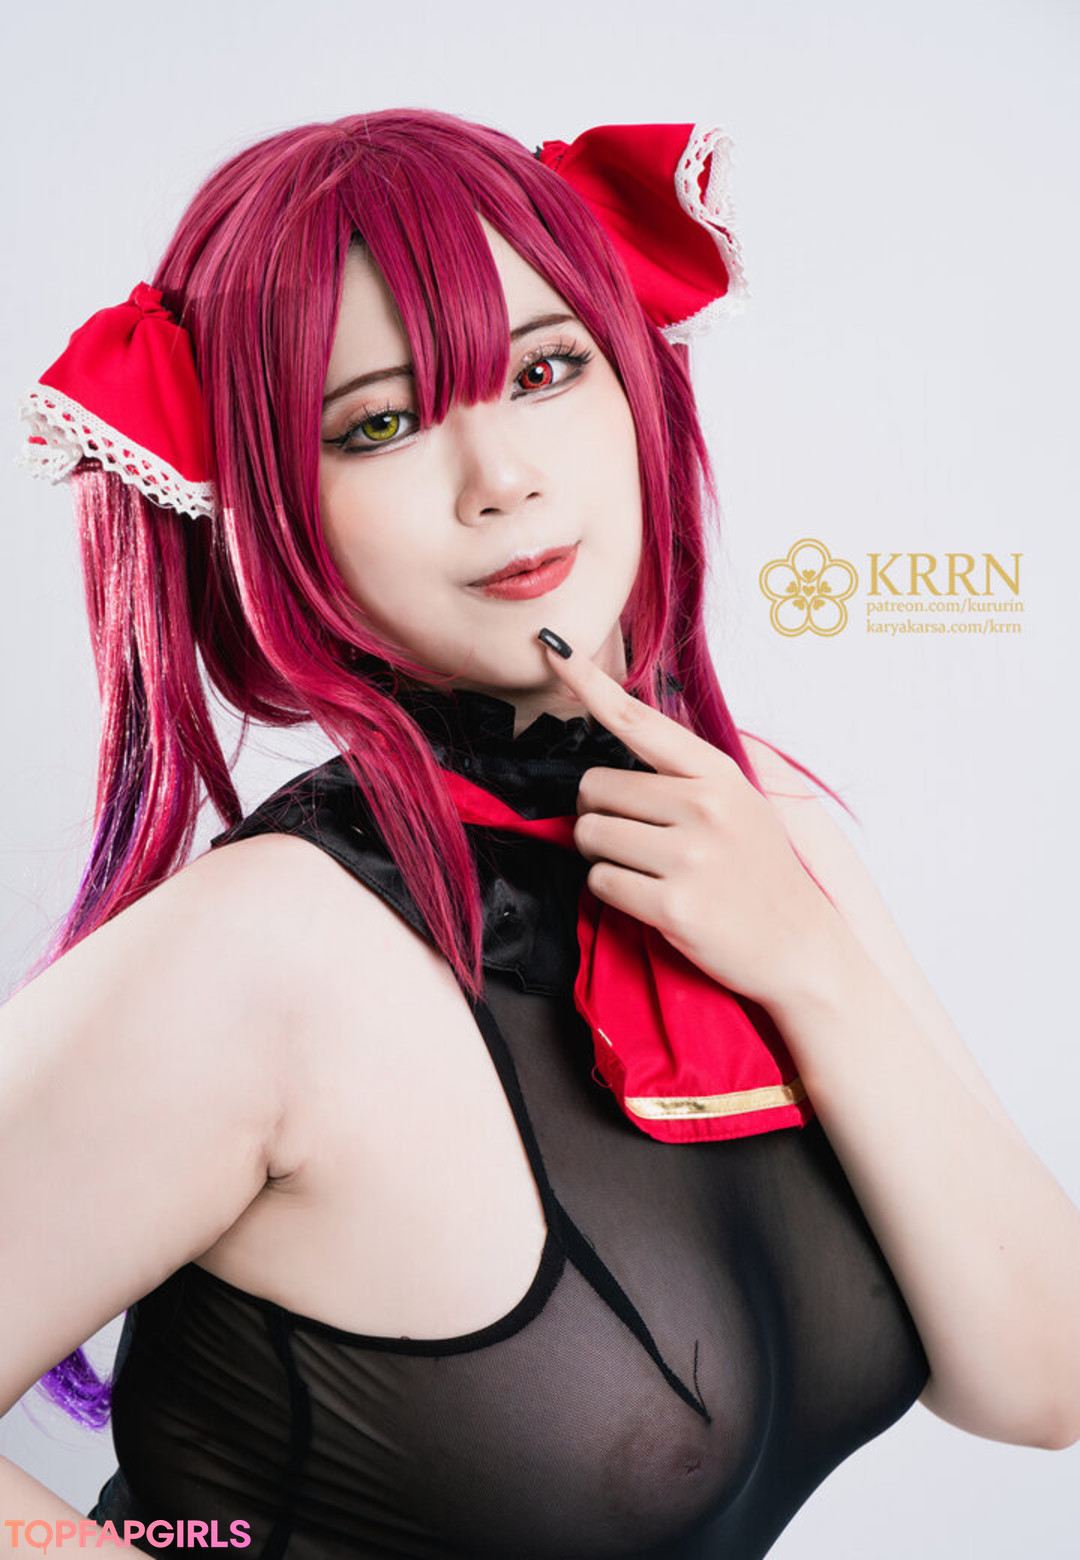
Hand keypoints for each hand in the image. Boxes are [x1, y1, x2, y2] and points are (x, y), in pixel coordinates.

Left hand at [538, 630, 840, 1009]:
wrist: (800, 947)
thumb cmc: (759, 873)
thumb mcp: (739, 804)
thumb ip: (686, 775)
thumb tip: (621, 735)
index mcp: (716, 774)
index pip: (637, 720)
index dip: (587, 683)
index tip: (552, 649)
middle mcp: (703, 807)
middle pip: (594, 787)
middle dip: (597, 813)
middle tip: (634, 837)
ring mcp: (689, 857)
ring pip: (589, 835)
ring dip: (601, 854)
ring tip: (646, 868)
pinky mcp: (673, 905)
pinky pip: (600, 882)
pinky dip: (610, 891)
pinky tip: (649, 898)